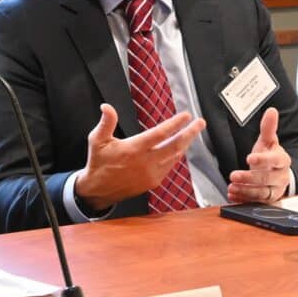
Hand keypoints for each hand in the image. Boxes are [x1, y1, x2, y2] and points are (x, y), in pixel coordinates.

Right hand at [75, 104, 205, 210]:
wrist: (99, 190)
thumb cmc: (99, 163)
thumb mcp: (97, 140)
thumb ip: (106, 122)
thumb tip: (107, 106)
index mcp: (133, 149)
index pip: (160, 134)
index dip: (175, 124)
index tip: (186, 115)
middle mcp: (145, 162)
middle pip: (175, 145)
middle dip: (190, 132)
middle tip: (200, 123)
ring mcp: (151, 173)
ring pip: (175, 156)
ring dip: (185, 143)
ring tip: (193, 133)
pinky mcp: (153, 182)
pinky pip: (169, 166)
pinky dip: (176, 156)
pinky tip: (179, 148)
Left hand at [227, 107, 291, 204]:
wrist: (278, 175)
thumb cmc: (271, 156)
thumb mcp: (268, 142)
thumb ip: (268, 128)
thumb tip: (271, 110)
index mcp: (282, 160)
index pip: (275, 160)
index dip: (263, 160)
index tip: (250, 158)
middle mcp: (281, 177)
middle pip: (266, 179)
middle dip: (249, 178)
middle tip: (233, 175)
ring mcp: (276, 190)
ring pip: (262, 193)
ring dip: (245, 191)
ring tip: (231, 187)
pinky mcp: (269, 201)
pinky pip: (257, 203)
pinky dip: (244, 200)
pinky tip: (233, 196)